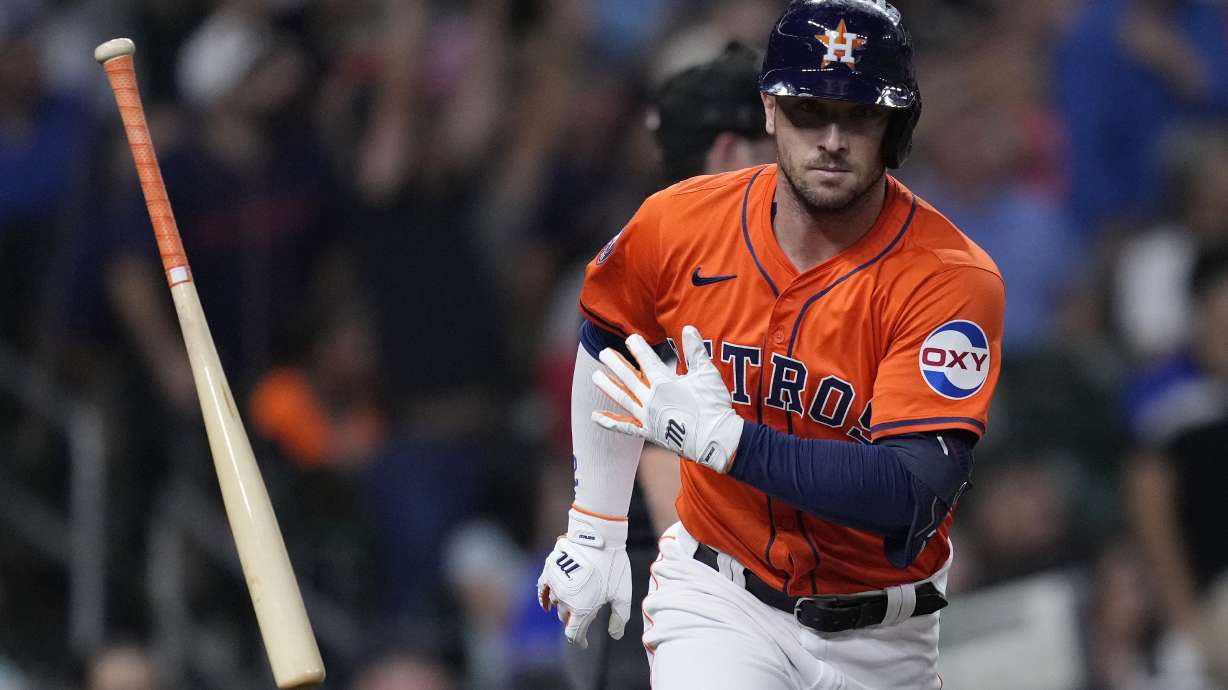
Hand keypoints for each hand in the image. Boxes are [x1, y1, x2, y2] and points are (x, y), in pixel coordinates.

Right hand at [537, 508, 631, 647]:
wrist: (599, 537)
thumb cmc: (613, 566)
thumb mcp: (622, 594)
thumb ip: (619, 617)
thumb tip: (615, 634)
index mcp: (582, 609)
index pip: (574, 634)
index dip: (579, 641)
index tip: (584, 643)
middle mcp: (565, 600)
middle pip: (566, 618)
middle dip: (575, 619)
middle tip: (589, 612)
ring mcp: (556, 585)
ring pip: (557, 604)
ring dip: (565, 606)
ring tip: (577, 599)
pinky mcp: (550, 570)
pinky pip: (542, 589)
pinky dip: (544, 598)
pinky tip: (547, 604)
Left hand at [591, 325, 742, 473]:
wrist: (715, 439)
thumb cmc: (713, 405)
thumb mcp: (707, 374)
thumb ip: (695, 351)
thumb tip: (688, 328)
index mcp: (664, 383)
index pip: (646, 360)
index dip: (637, 347)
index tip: (630, 338)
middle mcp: (651, 399)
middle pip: (628, 377)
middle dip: (615, 363)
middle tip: (603, 352)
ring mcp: (647, 417)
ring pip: (622, 398)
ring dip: (608, 386)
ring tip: (595, 376)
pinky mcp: (649, 433)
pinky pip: (625, 427)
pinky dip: (610, 422)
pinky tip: (596, 416)